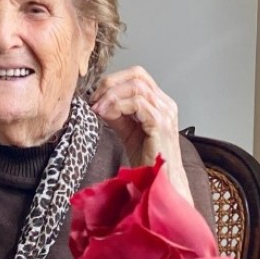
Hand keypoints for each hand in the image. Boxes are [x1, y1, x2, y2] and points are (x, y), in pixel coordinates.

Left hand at [90, 66, 193, 204]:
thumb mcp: (128, 132)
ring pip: (136, 87)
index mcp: (160, 103)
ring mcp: (165, 113)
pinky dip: (117, 106)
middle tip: (94, 99)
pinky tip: (106, 115)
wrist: (161, 183)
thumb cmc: (149, 161)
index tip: (96, 96)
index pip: (137, 75)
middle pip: (137, 75)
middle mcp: (165, 104)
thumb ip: (117, 115)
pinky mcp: (160, 123)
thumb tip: (99, 102)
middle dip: (110, 83)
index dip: (114, 80)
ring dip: (111, 95)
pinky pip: (137, 104)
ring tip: (98, 109)